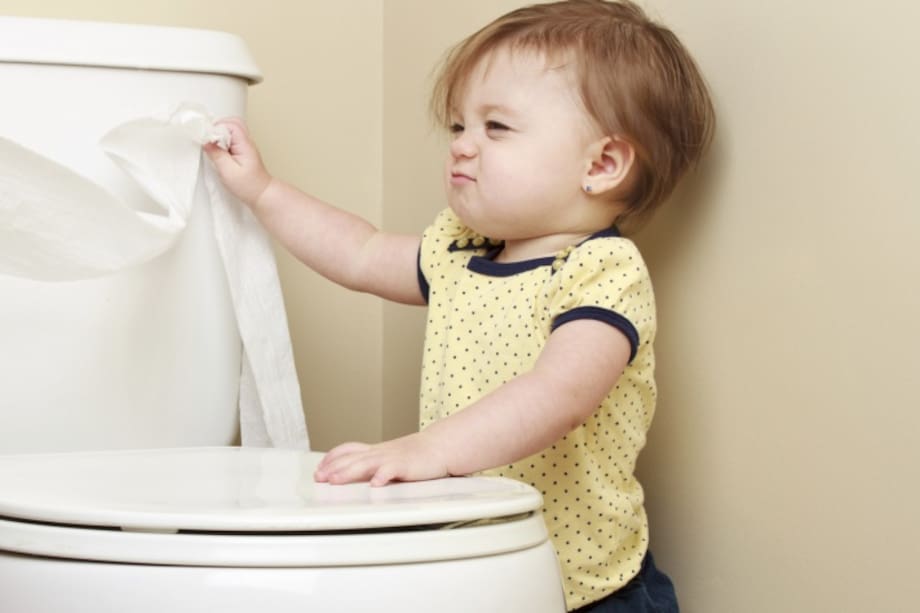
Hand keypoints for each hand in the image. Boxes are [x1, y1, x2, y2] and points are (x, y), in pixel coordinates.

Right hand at [203, 117, 272, 206]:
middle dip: (218, 127)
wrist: (262, 194)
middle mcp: (247, 142)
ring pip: (232, 129)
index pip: (231, 125)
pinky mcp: (242, 151)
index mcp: (245, 145)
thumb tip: (206, 141)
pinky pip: (232, 138)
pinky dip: (223, 140)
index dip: (217, 128)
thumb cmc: (249, 186)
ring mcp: (245, 146)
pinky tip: (218, 150)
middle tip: (208, 138)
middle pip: (232, 122)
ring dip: (220, 134)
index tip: (207, 138)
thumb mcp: (228, 172)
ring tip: (213, 145)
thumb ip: (217, 155)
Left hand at [314, 432, 452, 486]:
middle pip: (352, 458)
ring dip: (349, 471)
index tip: (319, 469)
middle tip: (319, 477)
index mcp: (376, 451)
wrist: (440, 447)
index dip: (331, 458)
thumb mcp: (389, 456)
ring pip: (366, 463)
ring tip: (335, 480)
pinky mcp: (405, 465)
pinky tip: (375, 485)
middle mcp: (380, 453)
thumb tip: (352, 473)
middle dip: (333, 468)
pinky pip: (392, 470)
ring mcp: (392, 458)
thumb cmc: (416, 455)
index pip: (348, 450)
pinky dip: (382, 476)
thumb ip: (373, 462)